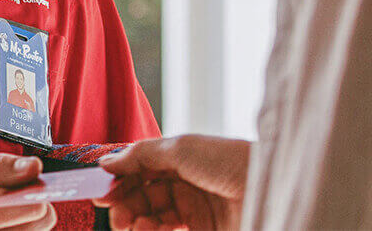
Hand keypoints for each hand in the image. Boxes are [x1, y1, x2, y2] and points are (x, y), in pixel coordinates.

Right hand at [93, 135, 250, 230]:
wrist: (271, 187)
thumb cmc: (229, 160)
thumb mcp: (179, 148)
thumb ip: (139, 156)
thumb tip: (106, 162)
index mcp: (179, 160)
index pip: (139, 171)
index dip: (119, 181)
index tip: (100, 191)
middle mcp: (185, 185)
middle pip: (142, 197)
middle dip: (124, 205)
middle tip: (115, 213)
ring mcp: (194, 211)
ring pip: (152, 218)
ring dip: (137, 221)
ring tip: (137, 224)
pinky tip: (150, 228)